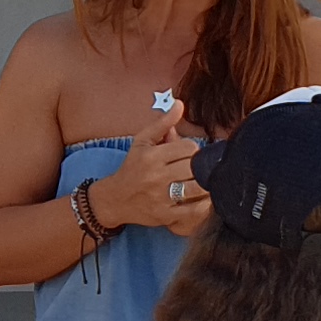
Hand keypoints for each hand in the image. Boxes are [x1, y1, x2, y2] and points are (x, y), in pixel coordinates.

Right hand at [98, 105, 209, 232]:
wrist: (114, 199)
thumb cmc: (132, 168)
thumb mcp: (142, 142)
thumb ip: (162, 123)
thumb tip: (179, 104)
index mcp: (152, 156)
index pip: (189, 147)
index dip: (193, 150)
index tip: (189, 154)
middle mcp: (156, 176)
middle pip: (194, 167)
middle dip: (200, 166)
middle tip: (196, 169)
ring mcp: (161, 198)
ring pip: (197, 188)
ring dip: (205, 185)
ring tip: (203, 182)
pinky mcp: (165, 216)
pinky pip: (193, 211)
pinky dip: (203, 205)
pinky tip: (202, 199)